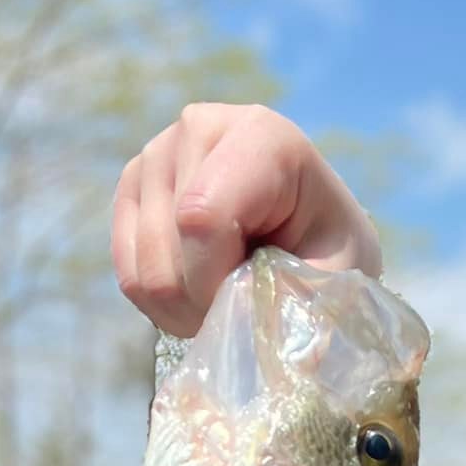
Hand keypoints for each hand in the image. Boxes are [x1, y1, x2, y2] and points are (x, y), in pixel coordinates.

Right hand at [111, 103, 382, 336]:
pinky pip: (128, 276)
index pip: (202, 215)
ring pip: (144, 270)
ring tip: (229, 295)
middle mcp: (198, 129)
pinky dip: (164, 305)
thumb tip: (253, 336)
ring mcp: (155, 154)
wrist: (312, 234)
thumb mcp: (336, 277)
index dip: (217, 279)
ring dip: (187, 309)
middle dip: (205, 300)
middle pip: (166, 248)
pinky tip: (201, 292)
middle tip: (247, 302)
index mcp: (261, 137)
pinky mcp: (131, 190)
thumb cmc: (331, 252)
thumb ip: (298, 303)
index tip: (251, 298)